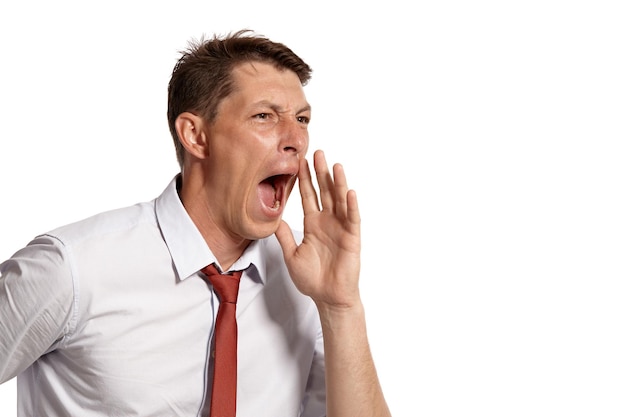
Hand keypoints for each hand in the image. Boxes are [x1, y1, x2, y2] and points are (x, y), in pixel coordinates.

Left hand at [275, 150, 360, 308]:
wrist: (328, 297)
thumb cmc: (312, 279)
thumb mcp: (291, 254)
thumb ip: (283, 235)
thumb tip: (271, 218)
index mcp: (313, 224)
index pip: (308, 196)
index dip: (304, 179)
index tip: (299, 161)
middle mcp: (327, 222)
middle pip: (324, 192)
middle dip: (320, 172)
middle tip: (317, 152)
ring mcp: (340, 228)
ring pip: (339, 200)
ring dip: (338, 183)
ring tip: (335, 165)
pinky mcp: (351, 238)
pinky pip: (352, 218)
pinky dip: (351, 205)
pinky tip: (349, 192)